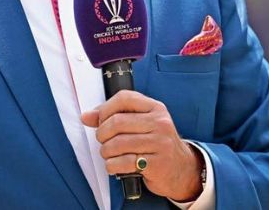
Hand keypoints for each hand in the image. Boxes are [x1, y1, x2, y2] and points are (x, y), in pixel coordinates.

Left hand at [81, 90, 202, 201]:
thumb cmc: (156, 143)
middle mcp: (160, 123)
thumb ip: (114, 116)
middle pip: (117, 122)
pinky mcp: (158, 164)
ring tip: (108, 154)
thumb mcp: (141, 124)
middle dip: (102, 134)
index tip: (99, 120)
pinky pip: (124, 162)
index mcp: (155, 108)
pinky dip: (112, 165)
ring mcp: (160, 144)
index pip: (124, 98)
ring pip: (118, 143)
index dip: (105, 109)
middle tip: (102, 140)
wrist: (182, 169)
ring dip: (106, 151)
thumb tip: (86, 116)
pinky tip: (114, 165)